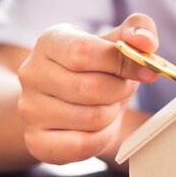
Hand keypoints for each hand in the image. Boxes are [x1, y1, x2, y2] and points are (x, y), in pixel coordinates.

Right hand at [17, 13, 158, 164]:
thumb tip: (146, 42)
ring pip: (91, 118)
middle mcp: (32, 73)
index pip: (83, 52)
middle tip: (121, 89)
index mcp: (51, 41)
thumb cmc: (98, 69)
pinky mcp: (36, 141)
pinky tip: (98, 128)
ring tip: (106, 106)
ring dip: (111, 115)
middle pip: (90, 87)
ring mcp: (30, 109)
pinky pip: (82, 145)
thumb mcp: (118, 43)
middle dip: (119, 91)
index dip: (120, 63)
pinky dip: (101, 139)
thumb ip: (138, 31)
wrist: (72, 102)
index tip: (144, 71)